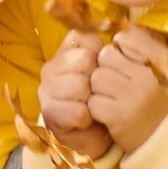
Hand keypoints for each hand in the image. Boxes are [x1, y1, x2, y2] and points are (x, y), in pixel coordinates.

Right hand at [38, 30, 113, 158]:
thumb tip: (121, 33)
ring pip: (79, 85)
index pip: (83, 37)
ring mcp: (47, 90)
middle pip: (83, 59)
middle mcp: (52, 67)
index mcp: (67, 51)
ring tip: (93, 105)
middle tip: (98, 91)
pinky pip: (79, 111)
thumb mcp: (110, 69)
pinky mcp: (50, 113)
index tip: (102, 69)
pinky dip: (89, 118)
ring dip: (93, 99)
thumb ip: (110, 50)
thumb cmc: (105, 97)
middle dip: (97, 77)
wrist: (97, 134)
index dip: (100, 53)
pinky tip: (89, 120)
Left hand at [89, 27, 167, 151]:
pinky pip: (93, 102)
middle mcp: (149, 76)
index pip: (125, 37)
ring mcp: (133, 96)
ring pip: (96, 77)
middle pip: (106, 55)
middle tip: (119, 81)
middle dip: (107, 67)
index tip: (128, 61)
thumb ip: (145, 43)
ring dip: (100, 88)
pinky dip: (98, 108)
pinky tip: (112, 112)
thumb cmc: (161, 95)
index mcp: (162, 59)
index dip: (120, 48)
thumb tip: (122, 25)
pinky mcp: (119, 117)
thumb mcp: (164, 64)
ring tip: (115, 97)